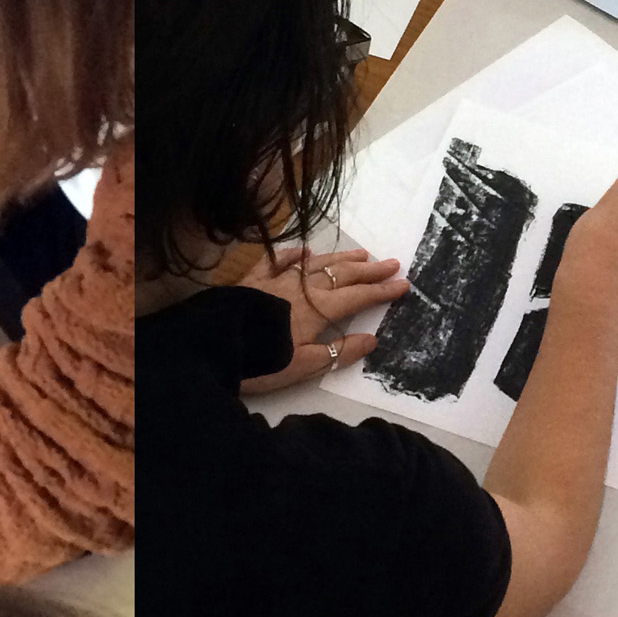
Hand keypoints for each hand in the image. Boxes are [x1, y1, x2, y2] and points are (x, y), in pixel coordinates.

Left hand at [235, 247, 410, 392]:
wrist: (214, 344)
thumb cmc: (261, 362)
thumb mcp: (303, 366)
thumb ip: (338, 352)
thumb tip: (372, 339)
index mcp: (316, 310)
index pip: (357, 298)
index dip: (381, 292)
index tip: (403, 284)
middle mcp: (300, 287)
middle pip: (341, 275)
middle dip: (369, 270)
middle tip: (391, 263)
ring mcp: (275, 279)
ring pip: (315, 263)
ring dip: (340, 258)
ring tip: (361, 253)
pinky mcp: (252, 279)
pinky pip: (277, 260)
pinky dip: (294, 253)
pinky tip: (304, 250)